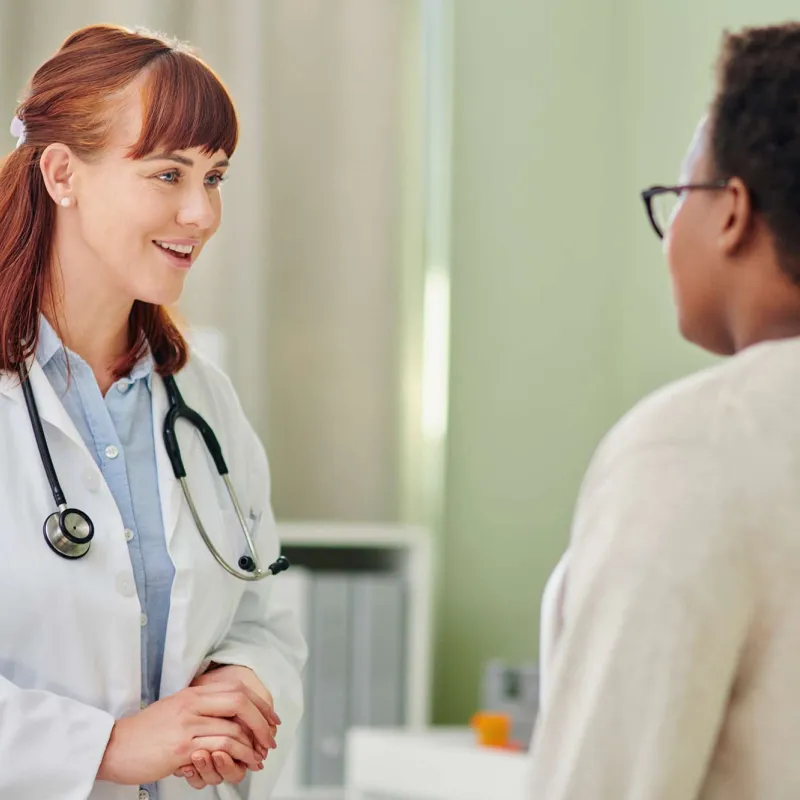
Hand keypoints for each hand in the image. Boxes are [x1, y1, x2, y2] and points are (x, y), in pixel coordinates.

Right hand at [96, 681, 274, 785]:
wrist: (114, 746)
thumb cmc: (145, 732)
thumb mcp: (176, 710)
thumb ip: (201, 709)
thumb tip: (231, 718)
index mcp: (193, 693)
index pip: (237, 689)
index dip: (259, 703)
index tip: (270, 717)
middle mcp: (192, 704)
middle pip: (240, 702)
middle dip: (262, 721)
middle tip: (270, 737)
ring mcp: (187, 724)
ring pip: (233, 728)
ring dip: (252, 744)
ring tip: (258, 756)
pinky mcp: (181, 747)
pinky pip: (219, 748)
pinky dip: (237, 756)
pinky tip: (243, 762)